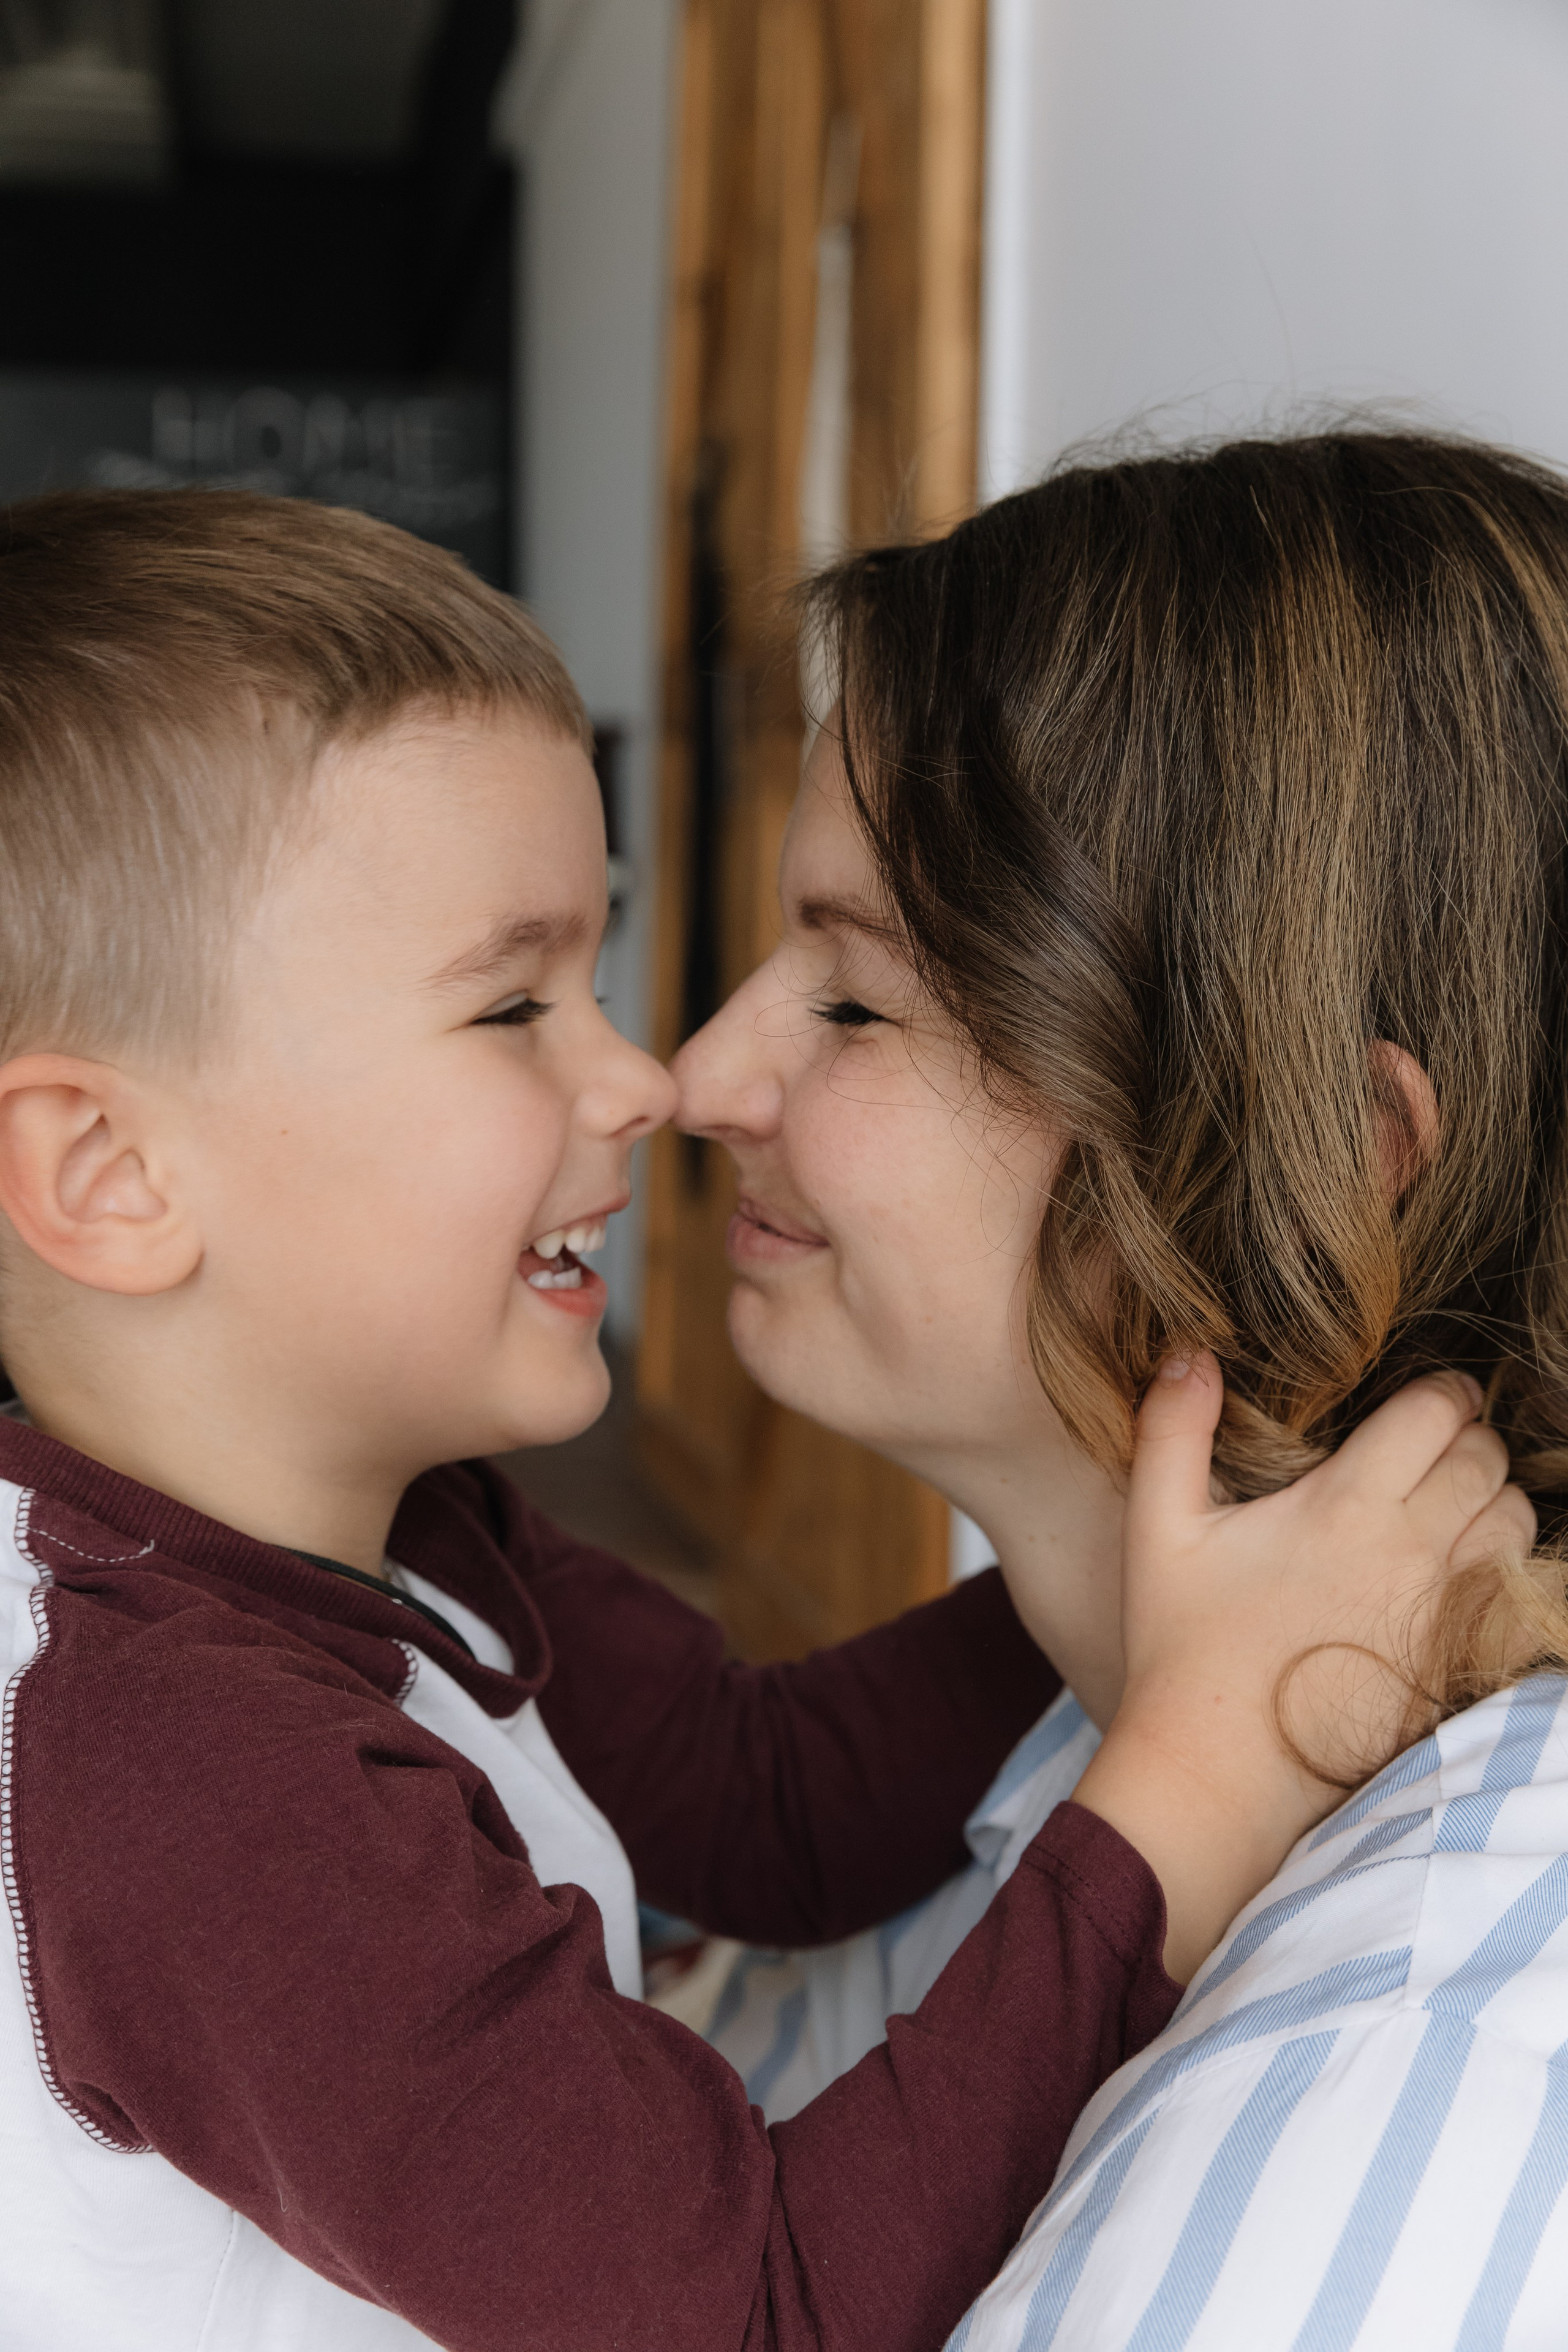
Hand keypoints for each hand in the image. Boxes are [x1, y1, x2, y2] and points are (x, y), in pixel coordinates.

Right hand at [1071, 1353, 1534, 1982]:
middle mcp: (1411, 1552)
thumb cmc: (1182, 1649)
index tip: (1419, 1399)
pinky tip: (1457, 1575)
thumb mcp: (1158, 1530)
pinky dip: (1500, 1573)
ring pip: (1513, 1524)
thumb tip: (1192, 1351)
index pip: (1438, 1410)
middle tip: (1430, 1448)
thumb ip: (1172, 1430)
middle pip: (1487, 1459)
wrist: (1217, 1774)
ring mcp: (1442, 1614)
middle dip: (1467, 1440)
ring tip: (1450, 1506)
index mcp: (1348, 1504)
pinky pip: (1514, 1598)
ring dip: (1492, 1502)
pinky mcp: (1455, 1668)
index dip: (1439, 1392)